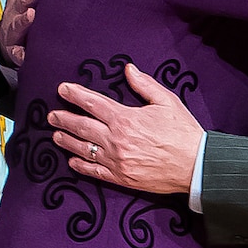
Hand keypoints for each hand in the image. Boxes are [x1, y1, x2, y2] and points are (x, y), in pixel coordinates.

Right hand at [0, 0, 50, 67]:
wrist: (10, 41)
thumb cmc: (25, 7)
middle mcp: (17, 7)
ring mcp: (14, 27)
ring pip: (18, 22)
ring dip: (24, 19)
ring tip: (33, 14)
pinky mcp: (15, 49)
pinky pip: (17, 51)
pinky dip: (21, 53)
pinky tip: (24, 54)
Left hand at [47, 63, 202, 194]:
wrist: (195, 165)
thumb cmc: (184, 132)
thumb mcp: (168, 102)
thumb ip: (145, 85)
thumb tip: (129, 70)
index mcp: (125, 119)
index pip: (92, 103)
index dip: (75, 95)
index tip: (63, 89)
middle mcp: (115, 139)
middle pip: (81, 126)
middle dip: (63, 119)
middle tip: (52, 115)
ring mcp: (115, 160)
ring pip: (82, 148)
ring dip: (66, 140)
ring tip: (56, 135)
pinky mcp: (120, 177)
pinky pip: (93, 170)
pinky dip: (80, 165)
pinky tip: (72, 160)